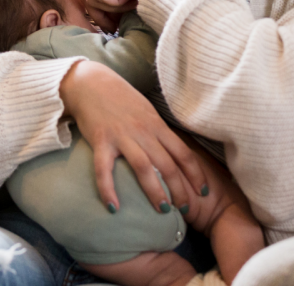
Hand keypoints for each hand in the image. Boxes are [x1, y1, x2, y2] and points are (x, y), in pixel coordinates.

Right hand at [60, 60, 207, 214]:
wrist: (89, 82)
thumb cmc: (119, 98)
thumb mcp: (145, 111)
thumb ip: (157, 131)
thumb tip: (172, 153)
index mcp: (156, 125)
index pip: (184, 153)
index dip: (196, 175)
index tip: (204, 192)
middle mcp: (143, 131)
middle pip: (168, 165)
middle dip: (180, 190)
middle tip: (185, 210)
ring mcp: (121, 136)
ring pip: (144, 168)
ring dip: (155, 192)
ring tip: (162, 211)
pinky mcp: (100, 140)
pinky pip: (105, 169)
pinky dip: (108, 190)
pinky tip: (114, 207)